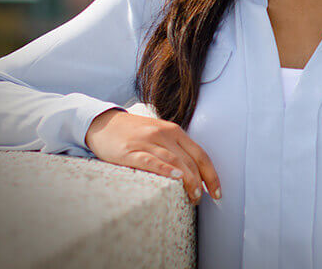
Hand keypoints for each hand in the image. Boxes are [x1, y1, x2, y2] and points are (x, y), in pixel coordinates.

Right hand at [85, 108, 220, 204]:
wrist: (103, 123)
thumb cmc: (135, 133)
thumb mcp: (160, 135)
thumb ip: (176, 149)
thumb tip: (195, 174)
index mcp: (175, 131)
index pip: (200, 154)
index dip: (211, 174)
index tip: (217, 192)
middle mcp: (164, 135)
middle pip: (189, 161)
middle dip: (199, 182)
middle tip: (200, 199)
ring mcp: (147, 142)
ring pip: (175, 162)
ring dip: (188, 180)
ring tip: (193, 196)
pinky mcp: (130, 151)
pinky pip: (151, 160)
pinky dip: (165, 170)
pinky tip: (175, 179)